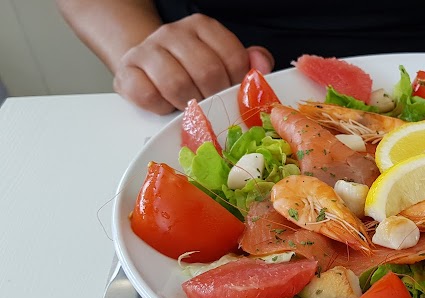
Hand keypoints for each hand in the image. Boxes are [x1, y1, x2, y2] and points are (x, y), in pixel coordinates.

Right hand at [113, 13, 273, 113]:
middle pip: (206, 71)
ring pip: (177, 84)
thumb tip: (262, 66)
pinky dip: (162, 108)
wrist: (147, 65)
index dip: (236, 83)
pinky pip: (148, 96)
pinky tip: (167, 104)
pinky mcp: (126, 73)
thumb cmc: (190, 67)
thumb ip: (248, 62)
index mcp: (202, 26)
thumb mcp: (223, 59)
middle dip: (214, 97)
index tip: (231, 93)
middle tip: (211, 105)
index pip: (232, 57)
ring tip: (189, 106)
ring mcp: (146, 50)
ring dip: (188, 104)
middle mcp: (173, 33)